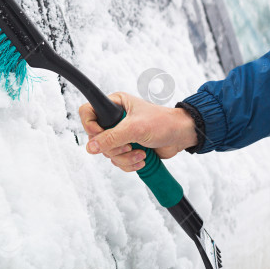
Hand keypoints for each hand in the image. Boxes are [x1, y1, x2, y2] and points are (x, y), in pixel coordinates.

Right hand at [78, 92, 197, 172]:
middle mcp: (114, 119)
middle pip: (96, 138)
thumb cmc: (163, 123)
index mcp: (114, 105)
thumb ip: (111, 138)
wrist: (182, 136)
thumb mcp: (135, 128)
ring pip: (107, 152)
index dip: (90, 125)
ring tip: (141, 153)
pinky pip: (117, 160)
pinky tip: (142, 159)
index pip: (87, 112)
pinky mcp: (127, 147)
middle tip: (129, 145)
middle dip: (114, 148)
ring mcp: (121, 134)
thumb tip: (91, 147)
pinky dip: (129, 163)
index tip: (101, 134)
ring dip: (124, 157)